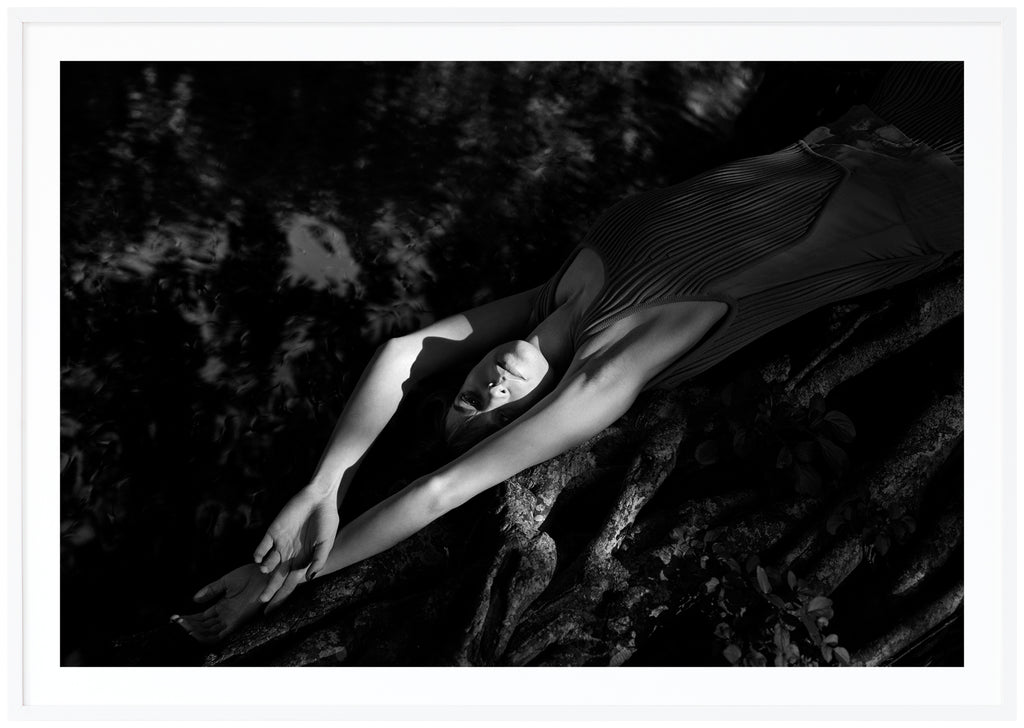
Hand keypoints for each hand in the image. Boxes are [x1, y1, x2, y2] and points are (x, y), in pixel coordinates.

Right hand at [171, 563, 307, 643]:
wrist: (266, 572)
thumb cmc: (251, 574)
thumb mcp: (226, 581)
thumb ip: (211, 590)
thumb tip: (194, 599)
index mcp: (222, 605)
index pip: (202, 617)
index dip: (188, 618)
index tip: (174, 617)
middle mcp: (225, 615)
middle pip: (203, 626)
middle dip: (188, 626)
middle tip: (174, 622)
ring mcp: (231, 618)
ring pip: (209, 632)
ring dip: (194, 631)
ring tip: (180, 627)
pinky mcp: (237, 621)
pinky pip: (220, 634)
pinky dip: (206, 635)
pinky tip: (194, 632)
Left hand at [253, 487, 338, 600]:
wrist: (319, 498)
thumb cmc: (327, 521)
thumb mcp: (326, 542)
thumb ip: (318, 560)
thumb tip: (309, 579)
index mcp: (302, 560)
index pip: (290, 582)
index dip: (282, 596)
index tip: (274, 610)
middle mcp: (289, 555)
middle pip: (276, 576)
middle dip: (269, 589)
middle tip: (260, 601)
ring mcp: (280, 544)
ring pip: (268, 562)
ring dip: (265, 569)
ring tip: (266, 571)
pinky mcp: (273, 531)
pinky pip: (262, 546)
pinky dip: (259, 554)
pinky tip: (259, 559)